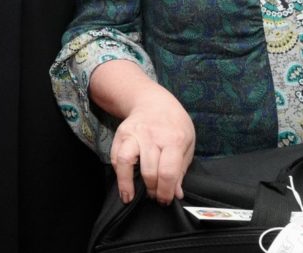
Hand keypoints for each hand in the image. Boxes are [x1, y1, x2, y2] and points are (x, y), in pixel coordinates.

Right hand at [110, 86, 194, 205]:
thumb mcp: (187, 143)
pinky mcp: (121, 133)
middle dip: (151, 190)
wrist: (154, 101)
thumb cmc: (174, 124)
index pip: (168, 172)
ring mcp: (134, 133)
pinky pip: (115, 156)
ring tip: (129, 196)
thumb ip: (181, 169)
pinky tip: (124, 183)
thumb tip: (176, 193)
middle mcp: (152, 135)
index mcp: (174, 139)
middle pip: (148, 171)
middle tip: (154, 197)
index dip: (165, 191)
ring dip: (127, 183)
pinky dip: (118, 172)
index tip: (165, 200)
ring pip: (125, 160)